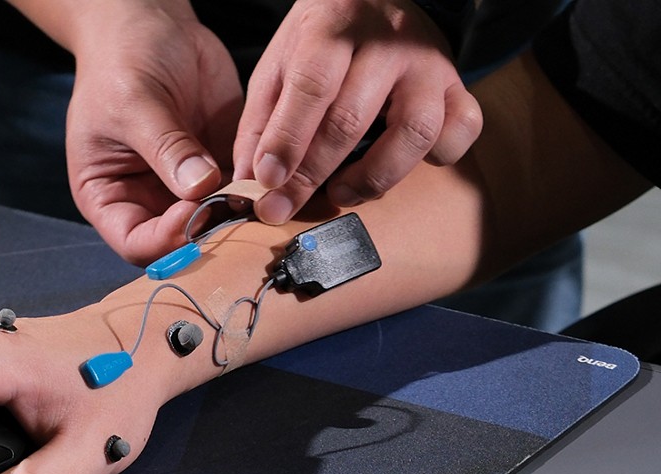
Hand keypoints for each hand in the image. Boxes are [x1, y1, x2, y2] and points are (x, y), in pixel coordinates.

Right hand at [63, 3, 243, 264]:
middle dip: (209, 233)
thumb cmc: (120, 60)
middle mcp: (147, 199)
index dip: (165, 238)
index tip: (192, 211)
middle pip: (180, 241)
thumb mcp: (134, 103)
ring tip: (262, 198)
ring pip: (215, 221)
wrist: (149, 23)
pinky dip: (259, 190)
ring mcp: (185, 186)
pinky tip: (276, 180)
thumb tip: (201, 187)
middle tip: (238, 212)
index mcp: (109, 197)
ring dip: (240, 215)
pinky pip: (241, 190)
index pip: (136, 242)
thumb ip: (166, 148)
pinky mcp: (219, 164)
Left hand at [233, 0, 482, 223]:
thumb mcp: (278, 67)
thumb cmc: (320, 43)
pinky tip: (401, 165)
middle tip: (284, 207)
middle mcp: (386, 42)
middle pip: (352, 118)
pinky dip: (437, 157)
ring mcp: (427, 63)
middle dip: (312, 174)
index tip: (267, 183)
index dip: (287, 141)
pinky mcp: (456, 84)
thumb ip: (260, 124)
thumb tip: (249, 183)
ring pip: (415, 131)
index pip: (311, 87)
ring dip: (374, 177)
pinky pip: (462, 129)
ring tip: (341, 192)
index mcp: (332, 29)